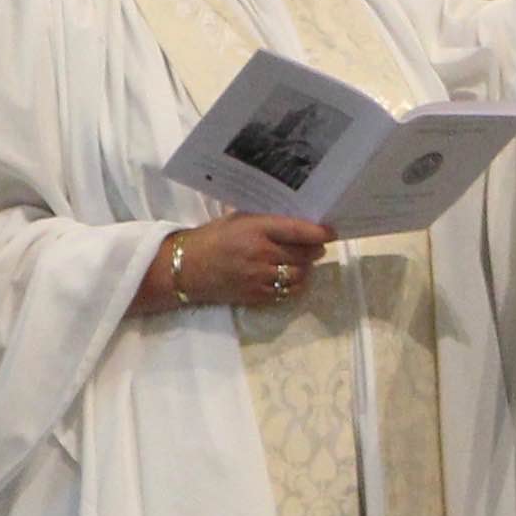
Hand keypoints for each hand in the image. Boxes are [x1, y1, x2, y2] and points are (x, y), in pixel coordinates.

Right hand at [143, 210, 336, 315]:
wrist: (183, 269)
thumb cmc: (212, 238)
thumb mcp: (238, 219)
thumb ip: (267, 220)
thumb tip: (298, 219)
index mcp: (256, 230)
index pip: (298, 230)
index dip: (320, 232)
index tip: (332, 232)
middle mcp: (260, 254)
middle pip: (304, 254)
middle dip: (315, 249)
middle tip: (316, 245)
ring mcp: (258, 277)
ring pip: (299, 274)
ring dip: (307, 268)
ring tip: (304, 262)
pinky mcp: (254, 296)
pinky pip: (286, 292)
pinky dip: (295, 285)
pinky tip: (292, 277)